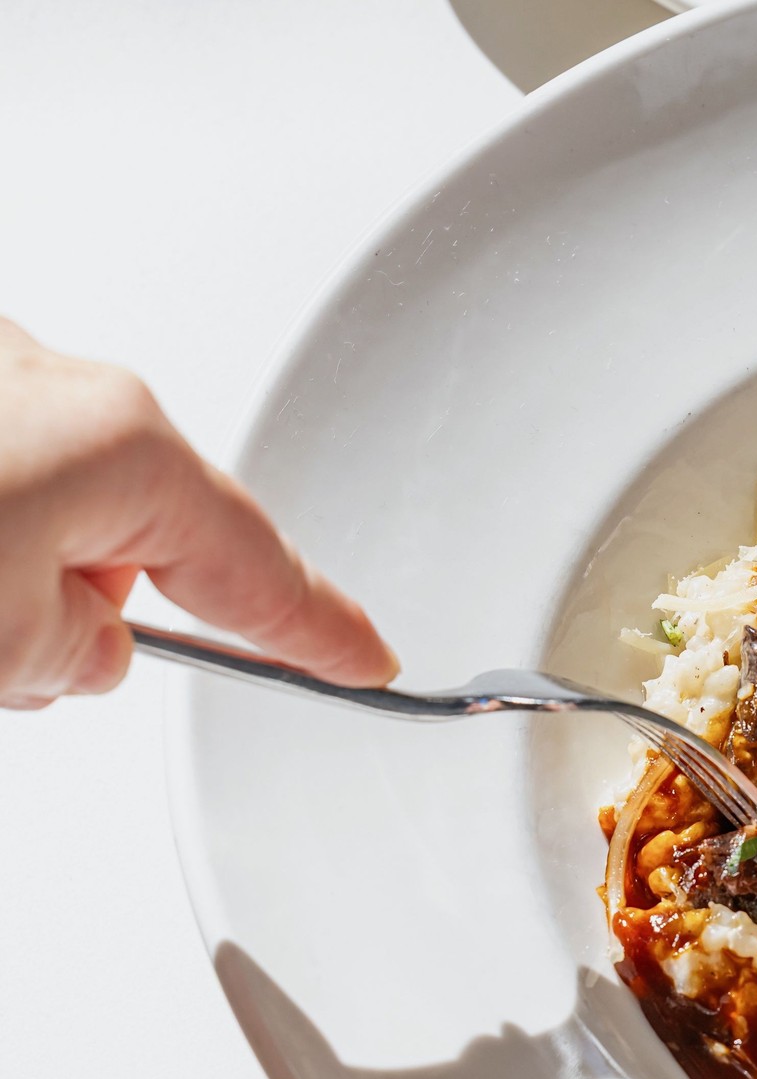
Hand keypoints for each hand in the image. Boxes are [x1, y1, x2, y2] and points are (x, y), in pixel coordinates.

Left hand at [0, 318, 395, 705]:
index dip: (319, 630)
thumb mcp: (6, 639)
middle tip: (15, 658)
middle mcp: (54, 390)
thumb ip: (75, 654)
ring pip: (50, 514)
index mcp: (116, 444)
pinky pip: (1, 478)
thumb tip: (84, 648)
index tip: (368, 657)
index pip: (256, 570)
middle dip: (88, 609)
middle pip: (134, 543)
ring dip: (13, 569)